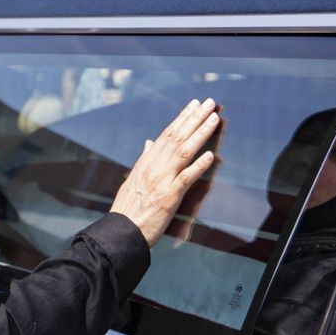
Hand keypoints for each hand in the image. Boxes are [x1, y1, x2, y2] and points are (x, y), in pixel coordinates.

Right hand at [111, 98, 219, 246]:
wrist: (121, 231)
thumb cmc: (127, 208)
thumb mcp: (132, 179)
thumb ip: (143, 160)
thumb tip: (149, 143)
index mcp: (146, 163)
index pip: (167, 134)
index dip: (182, 118)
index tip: (194, 105)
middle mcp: (154, 168)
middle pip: (177, 137)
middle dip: (195, 118)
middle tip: (210, 103)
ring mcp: (161, 181)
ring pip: (184, 152)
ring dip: (200, 134)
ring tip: (214, 119)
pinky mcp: (168, 198)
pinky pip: (186, 179)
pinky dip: (198, 166)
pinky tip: (211, 155)